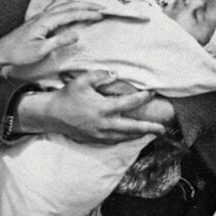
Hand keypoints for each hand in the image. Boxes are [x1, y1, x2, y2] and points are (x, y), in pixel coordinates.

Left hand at [0, 1, 103, 78]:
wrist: (1, 52)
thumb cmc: (19, 53)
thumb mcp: (40, 51)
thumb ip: (59, 41)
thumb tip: (77, 34)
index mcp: (45, 21)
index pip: (71, 14)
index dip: (87, 14)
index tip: (101, 14)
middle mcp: (44, 15)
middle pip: (69, 6)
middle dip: (87, 5)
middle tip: (103, 7)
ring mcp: (40, 16)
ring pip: (63, 5)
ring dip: (79, 4)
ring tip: (92, 5)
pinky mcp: (38, 19)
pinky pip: (56, 8)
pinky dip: (68, 5)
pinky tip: (70, 6)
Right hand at [17, 70, 165, 143]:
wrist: (52, 115)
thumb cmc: (68, 96)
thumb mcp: (82, 81)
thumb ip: (100, 75)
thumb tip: (116, 74)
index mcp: (104, 108)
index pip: (130, 103)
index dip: (143, 97)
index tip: (151, 93)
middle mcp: (105, 124)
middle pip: (133, 128)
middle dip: (150, 128)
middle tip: (163, 128)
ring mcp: (100, 134)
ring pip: (125, 137)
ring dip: (139, 134)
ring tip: (151, 132)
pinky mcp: (95, 140)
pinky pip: (115, 141)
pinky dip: (125, 138)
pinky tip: (130, 134)